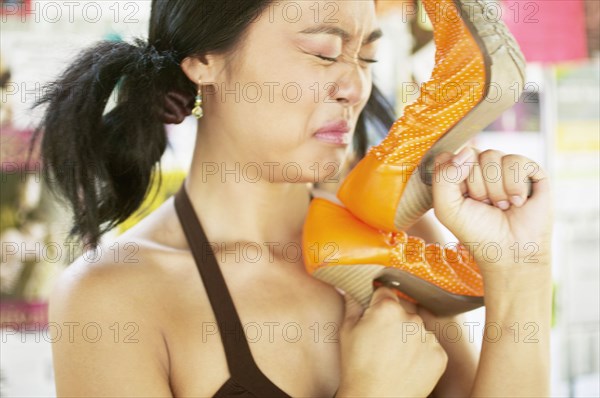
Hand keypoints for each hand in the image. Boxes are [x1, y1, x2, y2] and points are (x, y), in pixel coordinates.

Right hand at [336, 287, 447, 396]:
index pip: (385, 293)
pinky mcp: (439, 356)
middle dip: (393, 322)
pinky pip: (430, 347)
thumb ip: (352, 305)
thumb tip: (348, 289)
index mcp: (387, 308)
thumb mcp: (346, 332)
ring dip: (409, 338)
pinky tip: (406, 365)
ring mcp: (427, 338)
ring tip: (393, 357)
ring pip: (417, 330)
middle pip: (403, 312)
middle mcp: (411, 319)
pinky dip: (421, 354)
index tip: (374, 315)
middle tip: (381, 341)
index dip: (377, 303)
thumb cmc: (357, 368)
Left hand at [431, 147, 552, 276]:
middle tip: (485, 206)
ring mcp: (504, 167)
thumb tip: (466, 152)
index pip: (448, 157)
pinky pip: (516, 160)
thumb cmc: (477, 232)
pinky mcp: (529, 169)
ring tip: (501, 206)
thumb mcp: (446, 209)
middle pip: (470, 155)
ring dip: (495, 189)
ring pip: (492, 155)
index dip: (454, 178)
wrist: (511, 251)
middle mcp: (480, 167)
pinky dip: (514, 186)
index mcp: (458, 174)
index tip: (462, 200)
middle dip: (476, 187)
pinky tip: (518, 202)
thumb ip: (443, 178)